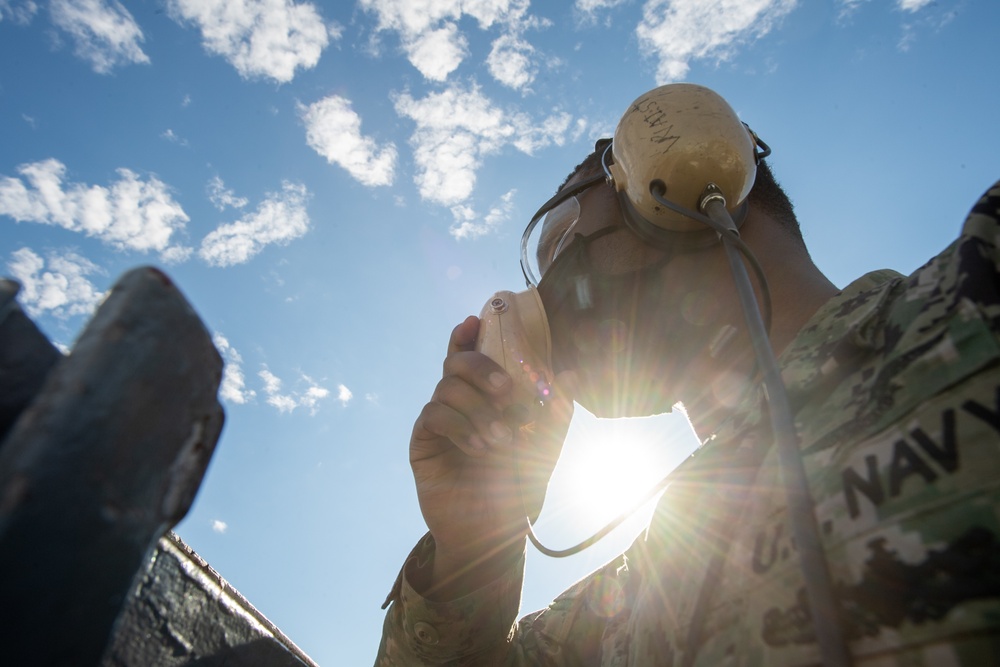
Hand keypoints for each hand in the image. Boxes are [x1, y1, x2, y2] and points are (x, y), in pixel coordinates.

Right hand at [409, 315, 574, 598]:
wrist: (493, 532)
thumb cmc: (517, 486)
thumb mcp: (546, 447)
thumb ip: (557, 411)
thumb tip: (572, 373)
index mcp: (485, 396)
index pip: (473, 354)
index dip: (470, 334)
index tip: (477, 320)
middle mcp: (459, 402)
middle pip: (455, 361)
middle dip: (480, 366)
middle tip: (506, 389)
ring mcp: (440, 420)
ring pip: (447, 387)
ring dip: (478, 408)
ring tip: (500, 439)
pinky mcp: (423, 441)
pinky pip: (434, 414)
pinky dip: (461, 425)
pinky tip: (479, 447)